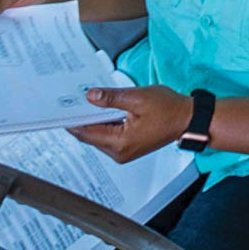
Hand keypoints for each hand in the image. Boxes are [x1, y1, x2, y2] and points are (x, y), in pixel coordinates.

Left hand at [68, 85, 192, 163]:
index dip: (72, 120)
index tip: (60, 109)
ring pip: (99, 136)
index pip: (86, 133)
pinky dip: (105, 124)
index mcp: (120, 143)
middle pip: (91, 135)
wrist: (188, 118)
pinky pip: (109, 136)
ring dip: (95, 120)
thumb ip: (112, 98)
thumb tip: (90, 96)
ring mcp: (124, 152)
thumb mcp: (138, 98)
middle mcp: (119, 152)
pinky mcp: (128, 148)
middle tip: (74, 100)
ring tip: (90, 102)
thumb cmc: (169, 109)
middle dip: (83, 118)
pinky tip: (105, 110)